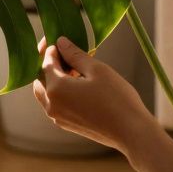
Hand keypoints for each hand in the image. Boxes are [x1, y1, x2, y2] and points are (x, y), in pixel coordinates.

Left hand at [32, 37, 164, 156]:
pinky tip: (77, 83)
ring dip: (54, 78)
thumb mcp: (97, 70)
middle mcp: (51, 105)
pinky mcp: (66, 124)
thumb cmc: (117, 98)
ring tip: (72, 67)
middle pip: (40, 78)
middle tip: (62, 51)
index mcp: (56, 89)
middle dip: (48, 63)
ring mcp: (58, 117)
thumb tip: (60, 42)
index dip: (51, 49)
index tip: (59, 39)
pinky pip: (55, 103)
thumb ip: (75, 55)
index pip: (45, 63)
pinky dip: (60, 91)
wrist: (132, 133)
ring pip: (46, 92)